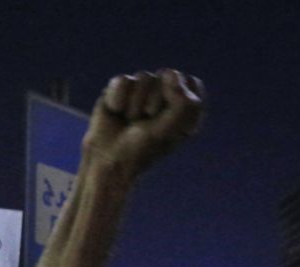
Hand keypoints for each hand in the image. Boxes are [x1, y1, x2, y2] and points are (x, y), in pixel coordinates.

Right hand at [81, 69, 205, 177]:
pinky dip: (118, 99)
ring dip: (135, 105)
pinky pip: (123, 80)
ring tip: (130, 120)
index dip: (179, 98)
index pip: (191, 82)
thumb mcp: (171, 129)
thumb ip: (183, 102)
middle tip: (146, 123)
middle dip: (155, 102)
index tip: (168, 122)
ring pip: (144, 77)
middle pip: (167, 76)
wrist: (108, 159)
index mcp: (184, 105)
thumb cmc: (142, 148)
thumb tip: (170, 73)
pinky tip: (116, 112)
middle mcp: (165, 94)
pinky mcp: (121, 88)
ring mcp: (143, 89)